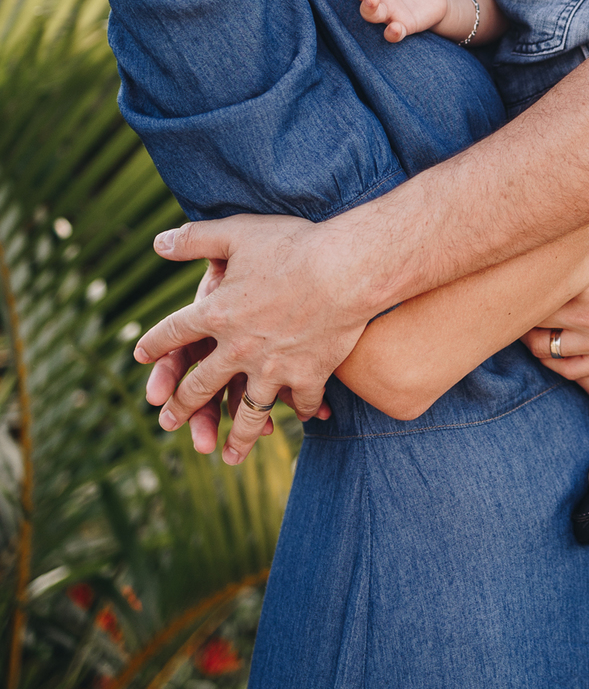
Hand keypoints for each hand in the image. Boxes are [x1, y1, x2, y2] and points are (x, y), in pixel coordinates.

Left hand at [133, 211, 372, 464]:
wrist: (347, 270)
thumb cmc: (293, 245)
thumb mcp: (238, 233)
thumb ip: (195, 239)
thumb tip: (158, 242)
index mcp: (215, 313)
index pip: (173, 333)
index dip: (154, 344)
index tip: (141, 354)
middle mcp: (237, 349)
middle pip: (201, 385)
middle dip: (181, 406)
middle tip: (169, 422)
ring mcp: (272, 367)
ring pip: (248, 412)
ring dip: (236, 436)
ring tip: (227, 455)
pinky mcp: (307, 375)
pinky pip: (298, 402)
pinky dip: (298, 412)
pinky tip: (296, 420)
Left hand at [523, 212, 588, 378]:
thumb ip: (569, 225)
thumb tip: (533, 212)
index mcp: (584, 282)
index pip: (528, 292)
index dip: (511, 284)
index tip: (503, 276)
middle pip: (530, 320)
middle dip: (517, 308)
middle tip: (509, 295)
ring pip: (543, 348)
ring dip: (530, 335)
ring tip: (526, 318)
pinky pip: (571, 369)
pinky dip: (553, 360)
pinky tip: (546, 341)